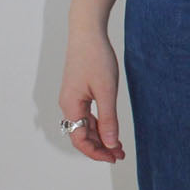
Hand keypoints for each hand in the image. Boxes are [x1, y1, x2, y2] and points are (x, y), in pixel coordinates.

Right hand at [58, 28, 125, 162]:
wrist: (87, 32)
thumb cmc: (96, 58)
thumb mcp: (106, 91)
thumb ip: (108, 119)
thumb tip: (111, 144)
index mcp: (71, 106)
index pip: (80, 139)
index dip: (96, 152)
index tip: (114, 157)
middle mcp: (68, 105)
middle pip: (82, 135)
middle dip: (101, 147)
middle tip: (120, 155)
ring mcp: (73, 98)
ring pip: (85, 126)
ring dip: (101, 137)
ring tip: (119, 146)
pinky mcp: (78, 92)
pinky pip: (87, 115)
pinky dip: (99, 124)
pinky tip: (111, 128)